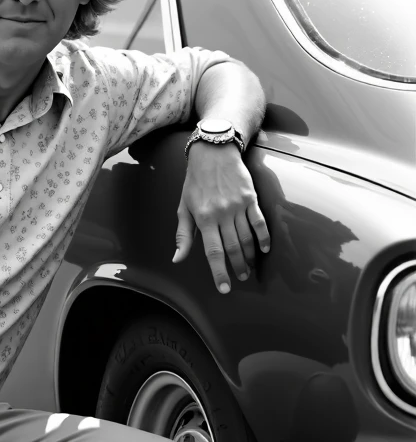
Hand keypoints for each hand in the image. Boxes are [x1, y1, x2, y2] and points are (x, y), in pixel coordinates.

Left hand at [172, 142, 269, 292]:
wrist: (213, 152)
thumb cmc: (195, 183)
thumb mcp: (183, 208)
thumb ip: (183, 236)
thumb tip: (177, 259)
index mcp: (203, 219)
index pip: (212, 252)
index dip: (219, 272)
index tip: (224, 289)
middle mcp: (222, 214)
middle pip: (232, 248)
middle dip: (237, 267)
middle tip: (240, 279)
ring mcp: (238, 206)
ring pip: (247, 238)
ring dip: (250, 256)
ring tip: (250, 268)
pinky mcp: (250, 198)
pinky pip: (259, 222)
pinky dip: (263, 237)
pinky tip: (264, 249)